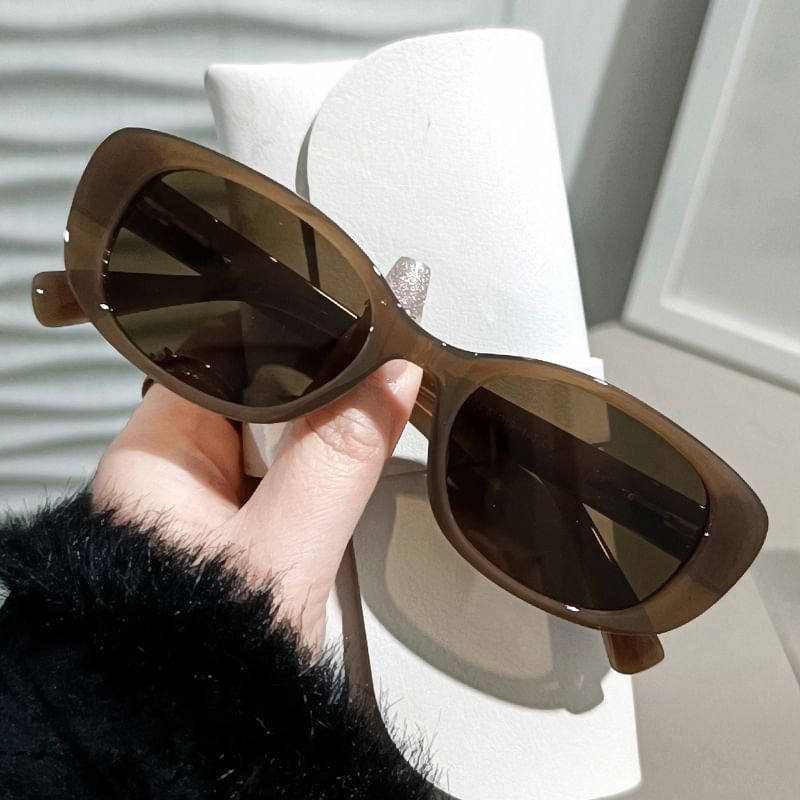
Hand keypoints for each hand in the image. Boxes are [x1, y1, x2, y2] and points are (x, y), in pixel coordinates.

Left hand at [92, 361, 421, 650]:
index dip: (292, 352)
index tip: (354, 349)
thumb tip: (388, 382)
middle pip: (256, 395)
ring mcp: (203, 494)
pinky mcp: (233, 519)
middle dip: (313, 406)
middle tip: (348, 436)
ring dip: (313, 448)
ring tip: (327, 487)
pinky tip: (324, 501)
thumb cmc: (208, 656)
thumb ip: (338, 460)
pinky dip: (310, 478)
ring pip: (273, 434)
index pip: (225, 361)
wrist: (216, 728)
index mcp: (153, 457)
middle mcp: (171, 469)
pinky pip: (280, 472)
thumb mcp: (286, 551)